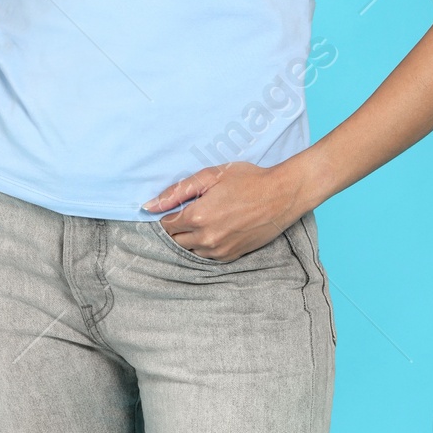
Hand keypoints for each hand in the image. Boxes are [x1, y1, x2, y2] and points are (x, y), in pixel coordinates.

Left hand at [143, 160, 307, 259]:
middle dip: (176, 229)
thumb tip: (150, 206)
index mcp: (197, 216)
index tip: (173, 209)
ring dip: (188, 239)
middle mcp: (206, 237)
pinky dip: (204, 246)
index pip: (166, 225)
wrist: (282, 195)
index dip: (166, 216)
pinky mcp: (231, 256)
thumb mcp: (211, 176)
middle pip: (174, 241)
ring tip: (201, 223)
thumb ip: (178, 191)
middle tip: (186, 214)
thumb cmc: (248, 180)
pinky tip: (213, 231)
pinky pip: (206, 257)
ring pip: (189, 251)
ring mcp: (219, 250)